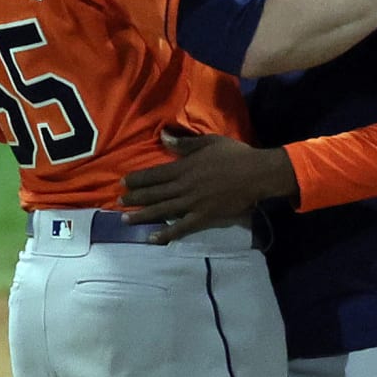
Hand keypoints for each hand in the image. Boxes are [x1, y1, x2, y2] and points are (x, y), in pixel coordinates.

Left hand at [119, 130, 296, 242]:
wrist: (256, 175)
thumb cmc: (235, 155)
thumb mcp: (210, 142)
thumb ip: (185, 143)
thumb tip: (163, 137)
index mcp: (184, 168)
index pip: (155, 174)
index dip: (138, 179)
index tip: (123, 182)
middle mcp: (184, 187)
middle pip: (154, 194)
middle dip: (135, 197)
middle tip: (119, 201)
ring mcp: (192, 204)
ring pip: (162, 210)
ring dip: (142, 216)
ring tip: (125, 220)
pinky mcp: (203, 217)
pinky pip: (181, 227)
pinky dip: (166, 234)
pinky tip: (152, 238)